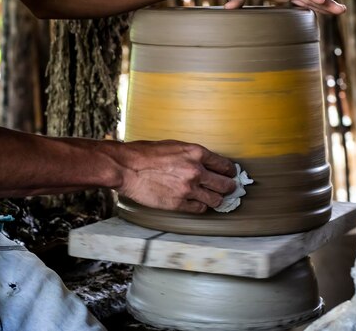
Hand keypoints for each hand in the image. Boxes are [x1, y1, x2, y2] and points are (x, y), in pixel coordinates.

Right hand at [116, 140, 236, 212]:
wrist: (126, 167)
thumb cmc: (144, 153)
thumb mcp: (173, 145)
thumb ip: (191, 155)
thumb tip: (203, 162)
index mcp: (196, 153)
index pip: (224, 165)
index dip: (229, 171)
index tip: (230, 174)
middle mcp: (196, 171)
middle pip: (225, 185)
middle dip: (228, 187)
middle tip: (228, 188)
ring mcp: (188, 189)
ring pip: (216, 200)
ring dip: (216, 199)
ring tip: (213, 198)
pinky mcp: (178, 203)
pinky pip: (199, 208)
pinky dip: (200, 206)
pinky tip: (196, 202)